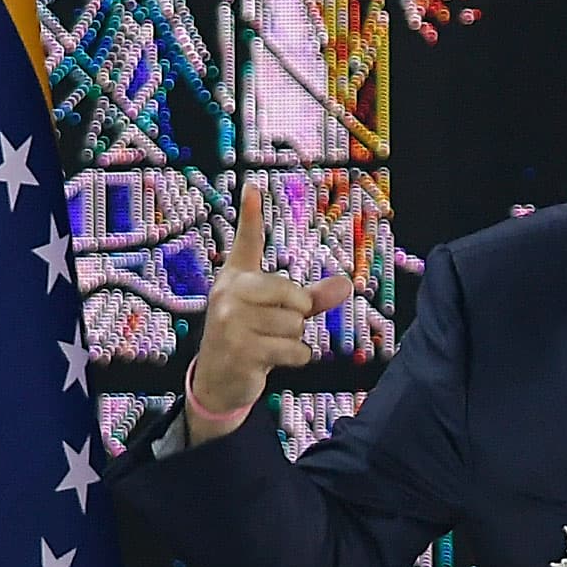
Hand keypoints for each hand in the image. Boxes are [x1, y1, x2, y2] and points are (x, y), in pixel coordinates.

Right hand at [188, 184, 351, 442]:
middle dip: (296, 317)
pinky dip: (295, 358)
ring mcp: (230, 321)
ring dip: (293, 341)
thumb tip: (347, 284)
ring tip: (268, 345)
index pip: (246, 242)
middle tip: (272, 329)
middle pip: (294, 296)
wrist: (219, 381)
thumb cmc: (251, 338)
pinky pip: (294, 348)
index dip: (250, 213)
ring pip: (295, 325)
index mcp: (236, 279)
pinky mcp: (239, 349)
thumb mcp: (278, 315)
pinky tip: (271, 360)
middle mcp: (229, 294)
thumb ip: (311, 298)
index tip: (254, 185)